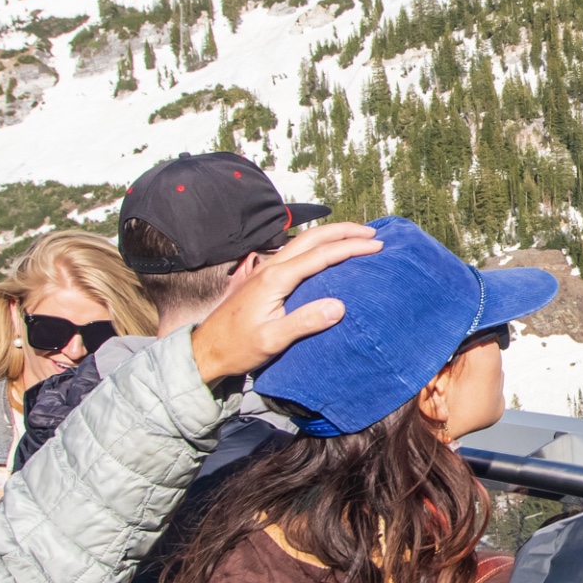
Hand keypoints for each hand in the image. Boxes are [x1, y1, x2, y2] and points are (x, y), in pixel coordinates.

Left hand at [189, 222, 380, 383]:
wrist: (207, 350)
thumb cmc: (237, 347)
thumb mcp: (272, 340)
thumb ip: (304, 322)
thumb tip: (339, 306)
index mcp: (275, 279)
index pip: (321, 255)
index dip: (351, 248)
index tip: (375, 246)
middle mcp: (270, 268)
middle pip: (312, 238)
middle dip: (344, 231)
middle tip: (372, 234)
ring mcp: (265, 270)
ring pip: (303, 242)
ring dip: (331, 235)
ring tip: (355, 237)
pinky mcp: (264, 278)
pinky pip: (296, 253)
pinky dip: (318, 246)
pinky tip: (327, 254)